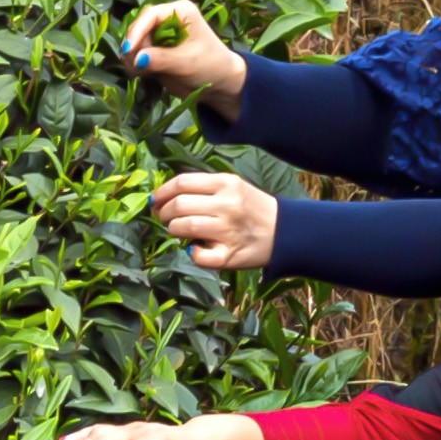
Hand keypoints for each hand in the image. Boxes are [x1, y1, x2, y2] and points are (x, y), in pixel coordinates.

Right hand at [120, 0, 245, 109]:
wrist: (220, 84)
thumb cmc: (211, 66)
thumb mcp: (187, 63)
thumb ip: (162, 59)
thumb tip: (136, 59)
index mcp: (180, 12)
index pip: (151, 15)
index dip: (137, 30)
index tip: (129, 49)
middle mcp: (168, 19)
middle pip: (139, 27)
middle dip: (135, 47)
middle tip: (138, 67)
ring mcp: (160, 35)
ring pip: (135, 41)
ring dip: (133, 57)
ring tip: (144, 73)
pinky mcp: (155, 50)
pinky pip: (136, 54)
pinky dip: (136, 64)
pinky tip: (145, 74)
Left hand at [150, 170, 278, 273]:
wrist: (284, 231)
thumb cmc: (252, 207)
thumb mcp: (233, 186)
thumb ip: (204, 187)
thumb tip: (166, 195)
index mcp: (226, 183)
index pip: (182, 183)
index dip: (162, 192)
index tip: (155, 201)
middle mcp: (227, 205)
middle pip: (179, 205)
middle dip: (164, 213)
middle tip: (165, 218)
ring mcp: (228, 231)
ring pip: (184, 228)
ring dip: (173, 230)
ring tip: (178, 231)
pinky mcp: (229, 255)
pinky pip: (198, 256)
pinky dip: (191, 254)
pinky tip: (194, 249)